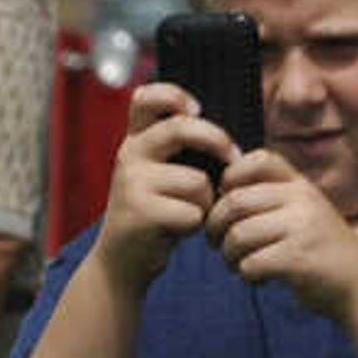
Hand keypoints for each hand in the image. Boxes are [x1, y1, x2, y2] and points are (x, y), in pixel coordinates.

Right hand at [92, 82, 225, 285]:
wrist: (122, 261)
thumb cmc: (156, 214)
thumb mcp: (161, 176)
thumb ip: (182, 153)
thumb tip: (229, 141)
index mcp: (135, 141)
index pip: (145, 98)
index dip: (174, 95)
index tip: (196, 109)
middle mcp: (129, 155)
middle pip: (181, 129)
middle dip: (217, 141)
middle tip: (234, 157)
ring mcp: (131, 183)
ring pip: (197, 181)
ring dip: (207, 201)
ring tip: (191, 213)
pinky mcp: (140, 212)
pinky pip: (192, 212)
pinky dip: (197, 224)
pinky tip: (180, 230)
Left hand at [206, 151, 357, 316]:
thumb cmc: (324, 253)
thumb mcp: (306, 214)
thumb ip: (272, 200)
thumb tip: (220, 193)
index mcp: (302, 185)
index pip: (257, 160)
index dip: (230, 178)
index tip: (226, 203)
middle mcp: (303, 200)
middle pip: (235, 201)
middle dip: (215, 226)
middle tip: (216, 244)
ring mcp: (303, 228)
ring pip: (239, 235)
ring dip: (228, 255)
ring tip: (238, 265)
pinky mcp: (299, 260)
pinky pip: (251, 263)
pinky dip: (246, 275)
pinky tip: (259, 279)